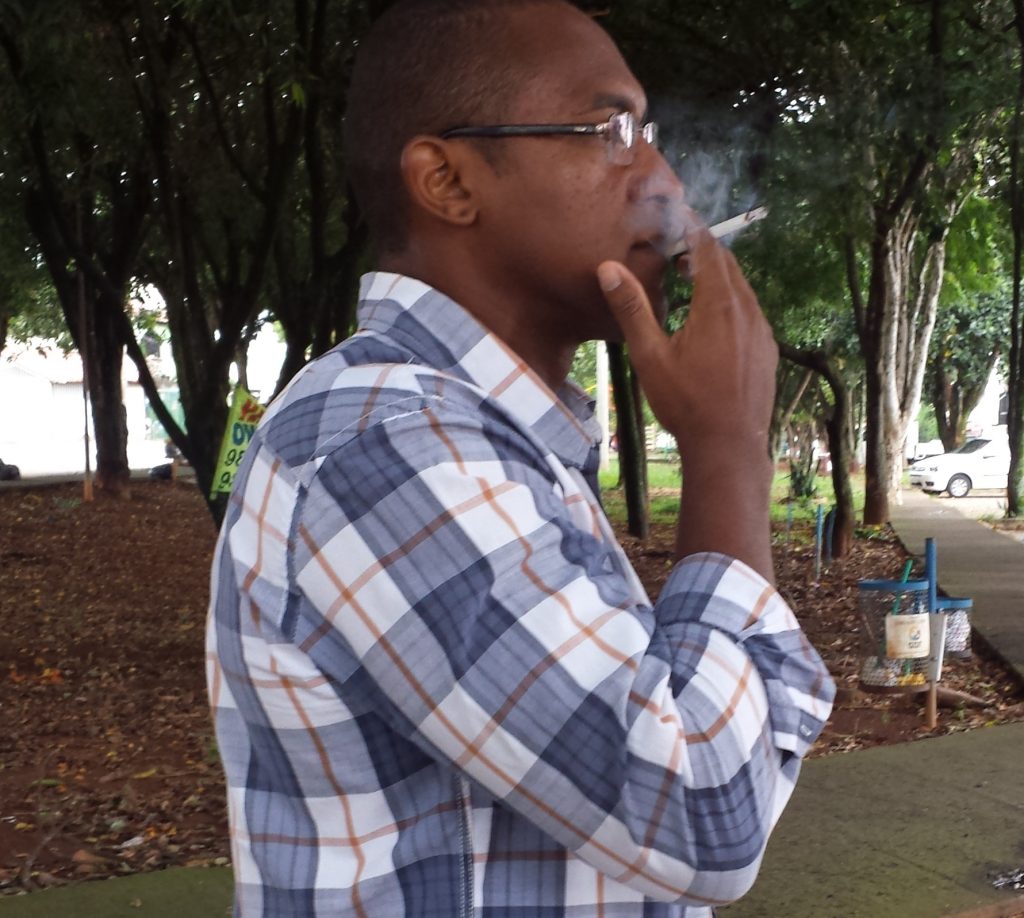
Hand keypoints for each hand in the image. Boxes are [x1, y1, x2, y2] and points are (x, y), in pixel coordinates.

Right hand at [597, 231, 777, 576]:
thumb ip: (632, 309)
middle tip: (677, 247)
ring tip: (691, 279)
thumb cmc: (686, 403)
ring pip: (742, 288)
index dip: (692, 228)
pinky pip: (751, 312)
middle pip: (728, 264)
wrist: (729, 447)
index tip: (676, 216)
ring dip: (718, 277)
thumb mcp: (650, 356)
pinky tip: (712, 320)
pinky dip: (731, 301)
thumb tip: (608, 268)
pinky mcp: (768, 350)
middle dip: (703, 250)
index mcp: (718, 305)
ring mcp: (762, 331)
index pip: (708, 248)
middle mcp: (747, 311)